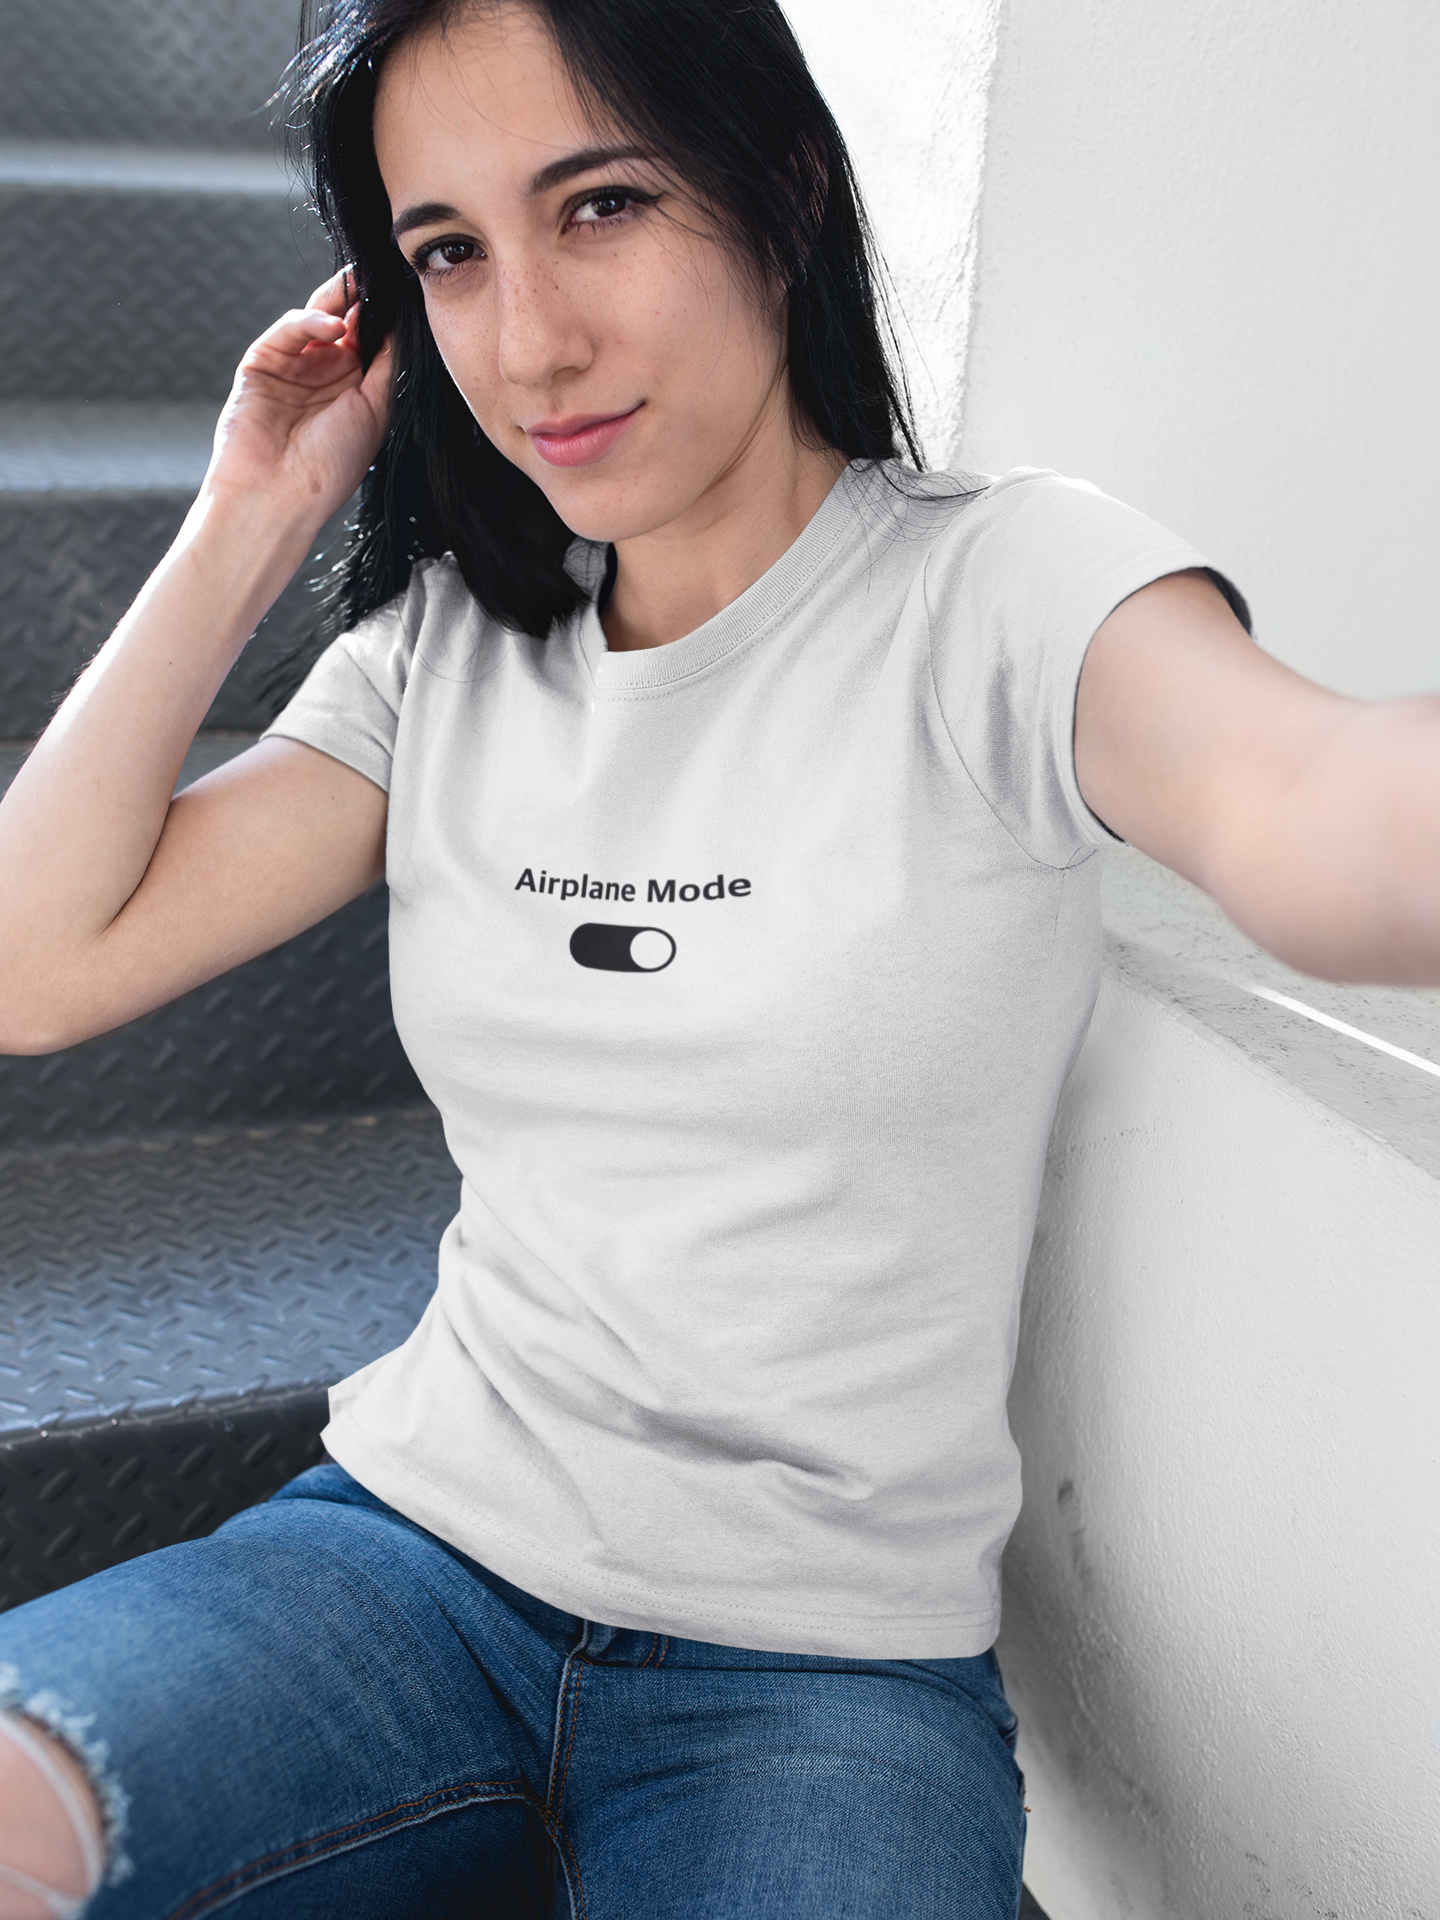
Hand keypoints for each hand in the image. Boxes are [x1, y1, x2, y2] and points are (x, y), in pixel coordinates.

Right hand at [202, 267, 393, 531]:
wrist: (278, 494)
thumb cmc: (331, 465)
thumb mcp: (376, 410)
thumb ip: (388, 364)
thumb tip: (405, 323)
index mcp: (355, 390)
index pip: (373, 341)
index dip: (387, 318)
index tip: (406, 292)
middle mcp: (325, 375)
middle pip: (346, 322)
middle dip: (363, 300)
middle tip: (382, 275)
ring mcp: (293, 366)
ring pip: (317, 317)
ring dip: (339, 301)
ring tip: (360, 289)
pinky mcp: (262, 361)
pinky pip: (289, 329)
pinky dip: (310, 319)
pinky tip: (333, 323)